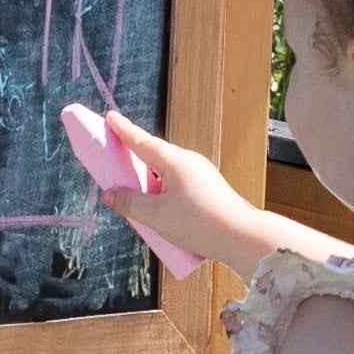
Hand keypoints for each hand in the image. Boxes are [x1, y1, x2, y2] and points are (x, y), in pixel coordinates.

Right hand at [61, 104, 262, 277]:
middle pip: (153, 156)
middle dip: (133, 158)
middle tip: (114, 160)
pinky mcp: (209, 191)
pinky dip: (163, 194)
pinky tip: (161, 214)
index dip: (123, 130)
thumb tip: (110, 194)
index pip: (141, 141)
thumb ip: (129, 204)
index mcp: (174, 161)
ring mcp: (201, 175)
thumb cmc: (200, 224)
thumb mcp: (156, 216)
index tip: (110, 116)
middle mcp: (189, 162)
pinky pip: (178, 186)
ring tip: (136, 202)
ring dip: (148, 183)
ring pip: (166, 174)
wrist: (243, 237)